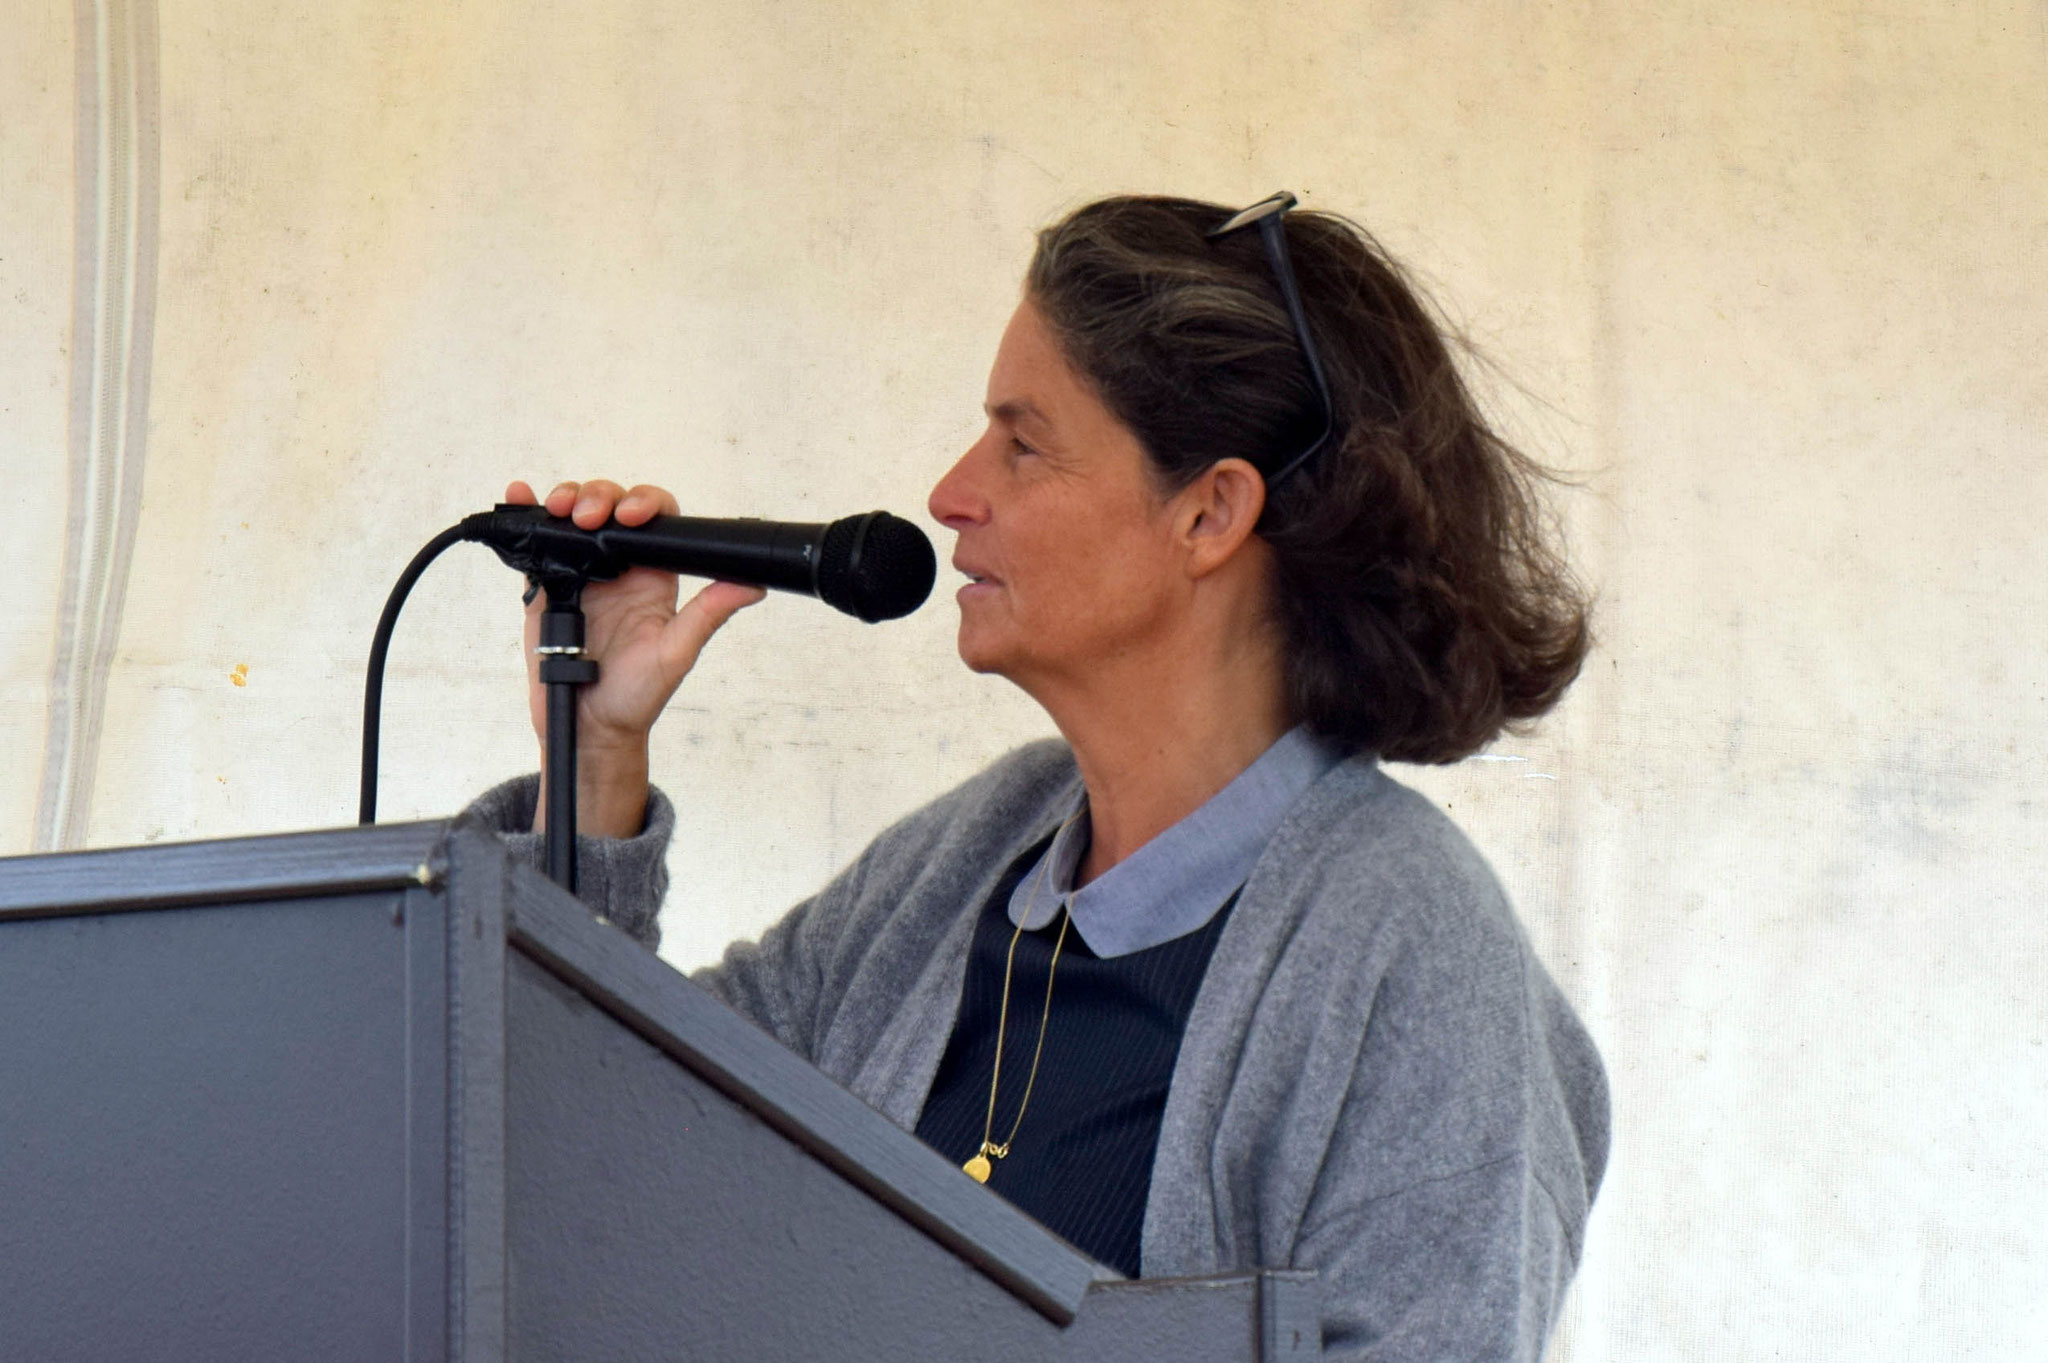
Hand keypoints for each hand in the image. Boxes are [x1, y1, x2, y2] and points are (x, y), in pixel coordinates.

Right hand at [509, 479, 764, 835]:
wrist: (589, 726)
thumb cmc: (637, 696)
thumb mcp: (676, 653)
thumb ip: (708, 614)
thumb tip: (754, 585)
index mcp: (653, 577)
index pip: (655, 520)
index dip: (644, 504)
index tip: (630, 516)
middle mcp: (618, 569)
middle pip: (610, 506)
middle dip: (598, 498)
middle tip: (587, 518)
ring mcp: (580, 574)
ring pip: (572, 518)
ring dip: (565, 500)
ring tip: (558, 511)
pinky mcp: (546, 587)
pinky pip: (536, 545)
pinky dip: (526, 515)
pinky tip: (520, 498)